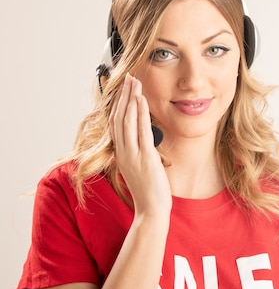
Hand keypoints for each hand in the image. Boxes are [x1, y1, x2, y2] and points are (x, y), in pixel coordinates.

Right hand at [109, 73, 171, 217]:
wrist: (151, 211)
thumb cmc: (149, 192)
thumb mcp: (141, 168)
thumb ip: (140, 153)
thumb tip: (145, 141)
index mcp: (122, 154)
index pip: (116, 124)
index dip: (119, 104)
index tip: (123, 89)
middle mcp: (123, 152)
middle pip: (119, 118)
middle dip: (124, 96)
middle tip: (128, 78)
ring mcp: (132, 155)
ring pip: (127, 121)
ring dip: (131, 99)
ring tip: (134, 82)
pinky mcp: (145, 158)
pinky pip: (141, 131)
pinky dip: (140, 114)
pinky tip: (142, 101)